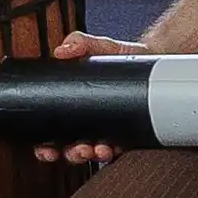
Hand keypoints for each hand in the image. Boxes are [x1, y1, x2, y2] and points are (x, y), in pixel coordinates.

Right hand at [30, 30, 149, 164]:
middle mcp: (88, 123)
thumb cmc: (120, 56)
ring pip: (94, 153)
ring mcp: (107, 130)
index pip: (52, 134)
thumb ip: (80, 43)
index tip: (46, 149)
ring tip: (98, 148)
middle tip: (78, 149)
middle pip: (71, 149)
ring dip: (93, 155)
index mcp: (73, 108)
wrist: (151, 59)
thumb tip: (62, 50)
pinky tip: (113, 147)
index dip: (46, 147)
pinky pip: (118, 150)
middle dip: (71, 154)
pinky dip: (114, 152)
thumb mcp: (99, 47)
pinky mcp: (127, 133)